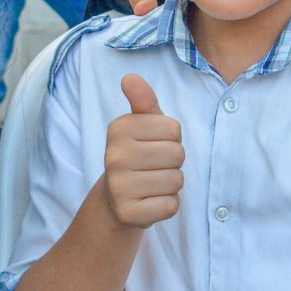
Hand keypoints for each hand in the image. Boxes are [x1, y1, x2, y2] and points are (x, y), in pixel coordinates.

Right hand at [103, 74, 184, 227]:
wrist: (116, 199)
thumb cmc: (138, 153)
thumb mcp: (142, 124)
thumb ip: (143, 100)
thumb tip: (130, 77)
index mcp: (118, 129)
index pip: (174, 128)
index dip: (172, 137)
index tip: (154, 144)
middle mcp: (113, 156)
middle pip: (177, 154)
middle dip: (174, 161)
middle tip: (155, 166)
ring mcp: (119, 187)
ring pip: (176, 180)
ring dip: (172, 183)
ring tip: (152, 183)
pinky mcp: (129, 213)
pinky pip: (171, 205)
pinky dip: (168, 204)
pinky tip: (151, 201)